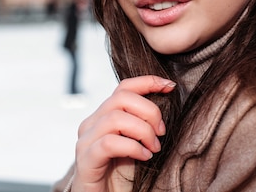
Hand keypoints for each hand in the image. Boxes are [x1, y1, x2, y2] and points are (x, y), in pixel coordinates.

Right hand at [71, 75, 175, 191]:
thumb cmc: (122, 174)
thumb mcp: (137, 142)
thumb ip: (142, 123)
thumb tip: (167, 102)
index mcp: (103, 116)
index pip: (124, 87)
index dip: (148, 82)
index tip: (170, 86)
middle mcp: (91, 124)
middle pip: (120, 98)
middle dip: (149, 111)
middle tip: (161, 131)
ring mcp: (85, 141)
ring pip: (115, 118)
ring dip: (142, 131)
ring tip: (154, 147)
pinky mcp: (85, 161)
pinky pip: (109, 143)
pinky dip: (132, 147)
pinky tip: (144, 157)